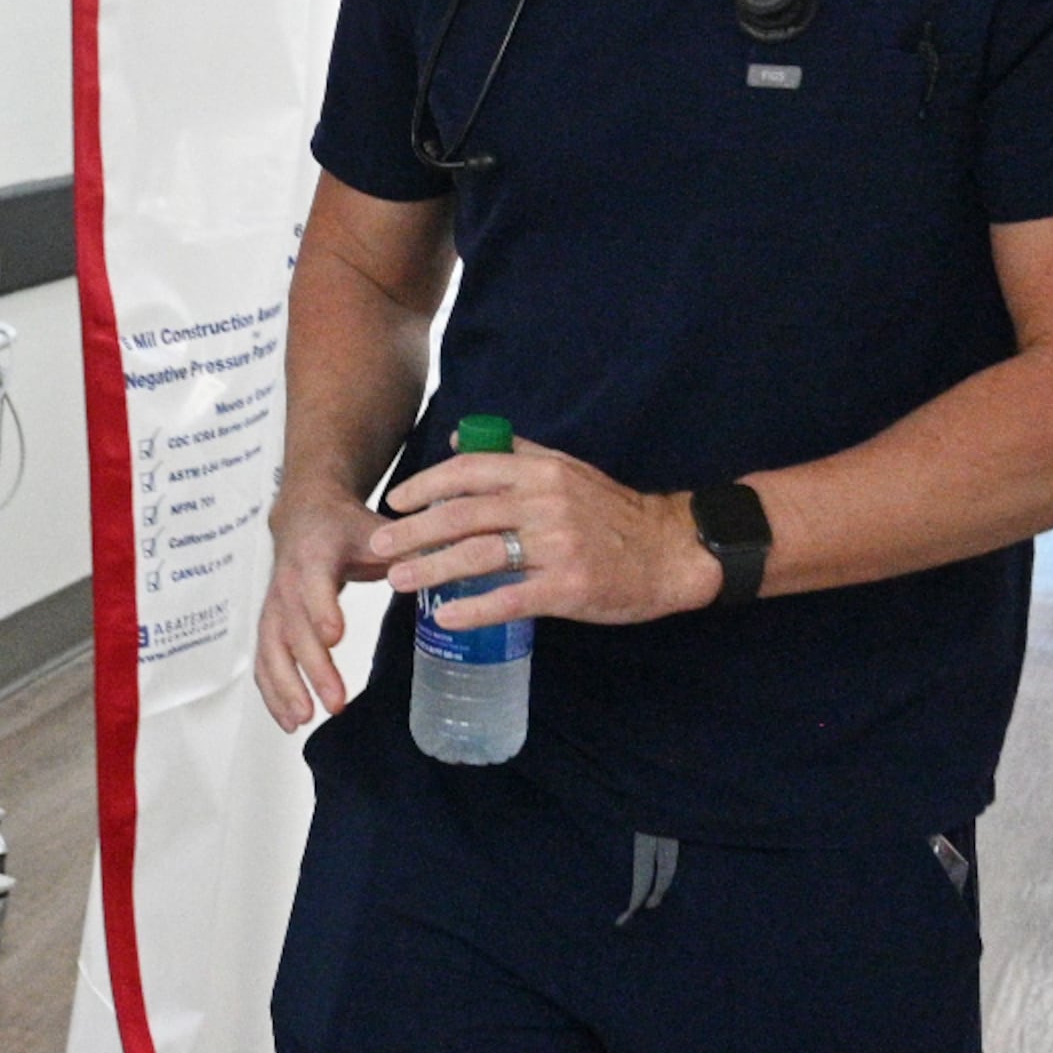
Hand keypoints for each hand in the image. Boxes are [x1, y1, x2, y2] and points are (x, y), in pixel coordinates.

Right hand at [257, 479, 385, 730]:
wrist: (304, 517)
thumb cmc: (346, 528)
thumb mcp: (376, 529)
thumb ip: (408, 551)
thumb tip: (449, 567)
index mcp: (315, 555)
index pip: (313, 583)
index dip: (322, 609)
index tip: (335, 637)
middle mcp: (287, 582)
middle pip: (294, 628)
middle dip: (313, 667)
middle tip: (335, 701)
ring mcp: (274, 606)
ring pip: (272, 649)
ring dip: (286, 687)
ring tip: (304, 720)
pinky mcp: (270, 625)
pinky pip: (265, 661)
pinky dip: (272, 693)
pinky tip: (291, 721)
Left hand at [370, 434, 721, 627]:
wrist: (673, 551)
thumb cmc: (613, 512)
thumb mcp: (567, 470)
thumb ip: (514, 453)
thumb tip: (459, 438)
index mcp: (540, 473)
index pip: (469, 472)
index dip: (424, 486)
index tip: (393, 503)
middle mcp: (545, 503)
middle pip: (464, 515)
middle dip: (414, 532)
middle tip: (379, 547)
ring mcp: (558, 546)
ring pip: (480, 555)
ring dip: (432, 568)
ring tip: (399, 581)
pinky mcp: (570, 586)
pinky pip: (512, 597)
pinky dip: (474, 607)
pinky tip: (446, 615)